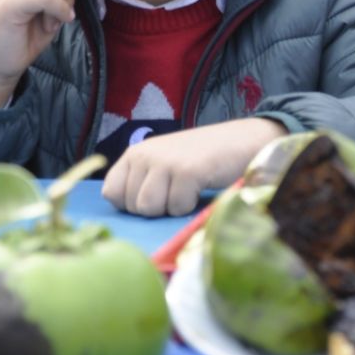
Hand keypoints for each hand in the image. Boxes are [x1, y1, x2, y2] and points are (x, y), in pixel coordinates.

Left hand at [101, 118, 286, 216]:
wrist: (242, 141)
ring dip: (171, 208)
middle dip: (156, 208)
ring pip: (149, 209)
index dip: (132, 204)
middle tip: (178, 190)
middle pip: (132, 206)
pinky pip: (176, 207)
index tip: (156, 196)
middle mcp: (145, 154)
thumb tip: (126, 213)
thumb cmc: (203, 159)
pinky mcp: (187, 171)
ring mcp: (165, 161)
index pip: (111, 193)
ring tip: (187, 191)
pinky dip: (191, 206)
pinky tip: (201, 188)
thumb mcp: (164, 164)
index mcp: (135, 153)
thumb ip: (142, 182)